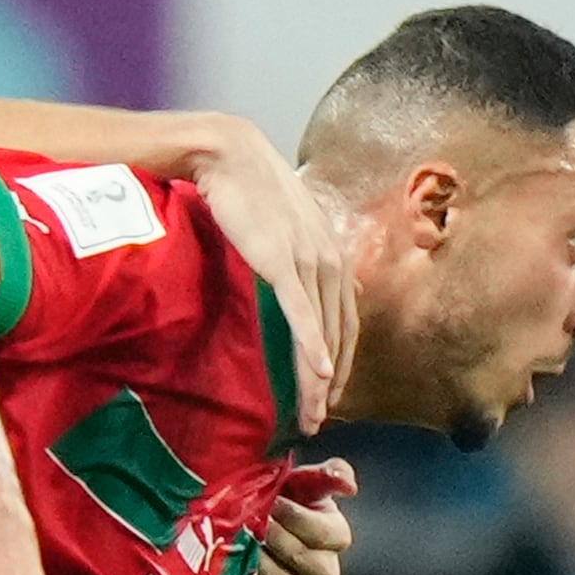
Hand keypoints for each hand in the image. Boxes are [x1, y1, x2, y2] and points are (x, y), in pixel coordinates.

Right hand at [149, 124, 353, 433]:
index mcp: (331, 253)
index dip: (342, 361)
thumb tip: (315, 286)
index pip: (346, 320)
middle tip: (320, 420)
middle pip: (339, 335)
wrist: (229, 155)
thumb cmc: (249, 188)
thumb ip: (302, 256)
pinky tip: (319, 373)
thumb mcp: (286, 226)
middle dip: (333, 383)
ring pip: (322, 332)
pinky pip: (302, 313)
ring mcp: (308, 260)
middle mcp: (329, 259)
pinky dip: (313, 345)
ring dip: (320, 379)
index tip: (331, 392)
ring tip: (312, 415)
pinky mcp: (282, 261)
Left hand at [243, 460, 356, 574]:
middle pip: (320, 569)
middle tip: (257, 523)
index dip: (304, 521)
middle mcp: (323, 569)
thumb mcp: (298, 480)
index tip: (276, 503)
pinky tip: (233, 567)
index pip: (335, 537)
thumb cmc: (273, 497)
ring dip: (268, 567)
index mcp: (334, 535)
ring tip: (243, 543)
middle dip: (284, 544)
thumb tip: (350, 486)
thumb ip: (328, 475)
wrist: (234, 521)